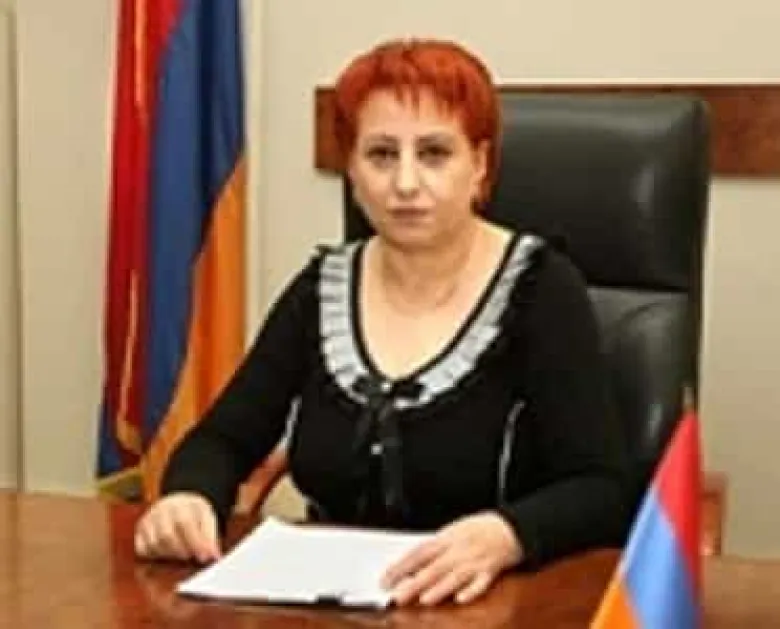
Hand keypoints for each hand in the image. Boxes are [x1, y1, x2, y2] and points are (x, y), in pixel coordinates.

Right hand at [134, 492, 220, 562]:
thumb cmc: (192, 512)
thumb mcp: (207, 516)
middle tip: (192, 556)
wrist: (176, 502)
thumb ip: (211, 536)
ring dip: (170, 555)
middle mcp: (160, 510)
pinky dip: (155, 556)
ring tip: (182, 553)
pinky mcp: (139, 531)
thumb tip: (214, 556)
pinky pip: (142, 550)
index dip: (195, 542)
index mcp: (180, 504)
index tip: (205, 557)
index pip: (185, 523)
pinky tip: (167, 552)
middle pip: (166, 535)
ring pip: (154, 544)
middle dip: (182, 550)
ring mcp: (147, 520)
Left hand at [382, 512, 521, 606]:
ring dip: (440, 588)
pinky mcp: (491, 571)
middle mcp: (459, 549)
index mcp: (447, 538)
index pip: (419, 553)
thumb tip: (410, 568)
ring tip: (424, 599)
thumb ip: (433, 550)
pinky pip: (481, 582)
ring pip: (455, 576)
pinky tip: (460, 599)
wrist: (508, 527)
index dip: (401, 567)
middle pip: (434, 567)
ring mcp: (475, 560)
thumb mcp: (452, 532)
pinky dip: (471, 590)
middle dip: (415, 583)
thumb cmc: (477, 530)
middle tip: (398, 596)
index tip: (386, 580)